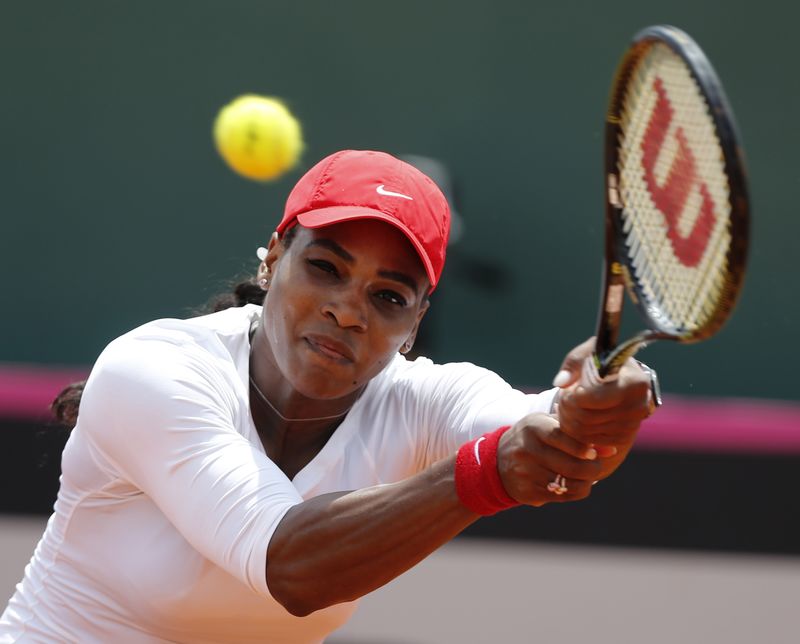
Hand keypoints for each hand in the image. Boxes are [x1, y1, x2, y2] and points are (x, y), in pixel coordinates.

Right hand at [497, 413, 602, 506]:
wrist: (497, 461)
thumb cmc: (533, 438)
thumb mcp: (547, 425)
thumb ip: (576, 433)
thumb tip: (610, 450)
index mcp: (533, 427)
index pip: (562, 438)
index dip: (583, 448)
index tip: (596, 453)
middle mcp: (527, 449)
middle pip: (569, 465)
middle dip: (592, 469)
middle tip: (598, 466)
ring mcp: (525, 472)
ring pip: (567, 483)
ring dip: (585, 482)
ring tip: (588, 476)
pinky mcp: (527, 491)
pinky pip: (561, 496)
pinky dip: (575, 492)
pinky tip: (576, 484)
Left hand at [551, 337, 652, 477]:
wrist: (621, 377)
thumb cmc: (602, 361)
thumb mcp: (589, 353)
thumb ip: (573, 364)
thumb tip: (560, 383)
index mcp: (634, 382)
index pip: (592, 397)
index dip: (573, 395)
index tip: (568, 388)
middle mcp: (638, 406)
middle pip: (587, 418)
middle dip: (566, 408)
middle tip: (562, 398)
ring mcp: (633, 425)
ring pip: (585, 432)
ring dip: (568, 420)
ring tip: (566, 405)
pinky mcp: (624, 438)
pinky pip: (591, 441)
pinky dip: (576, 432)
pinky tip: (574, 416)